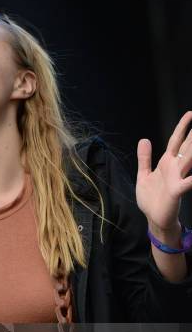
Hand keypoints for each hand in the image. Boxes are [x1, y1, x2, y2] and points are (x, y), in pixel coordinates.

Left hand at [136, 111, 191, 236]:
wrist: (153, 218)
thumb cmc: (151, 198)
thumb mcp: (143, 175)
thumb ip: (144, 158)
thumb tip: (144, 139)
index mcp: (167, 163)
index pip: (176, 141)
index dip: (182, 127)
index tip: (190, 113)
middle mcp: (175, 168)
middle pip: (187, 147)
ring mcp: (178, 178)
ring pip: (190, 160)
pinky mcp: (177, 190)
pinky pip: (188, 182)